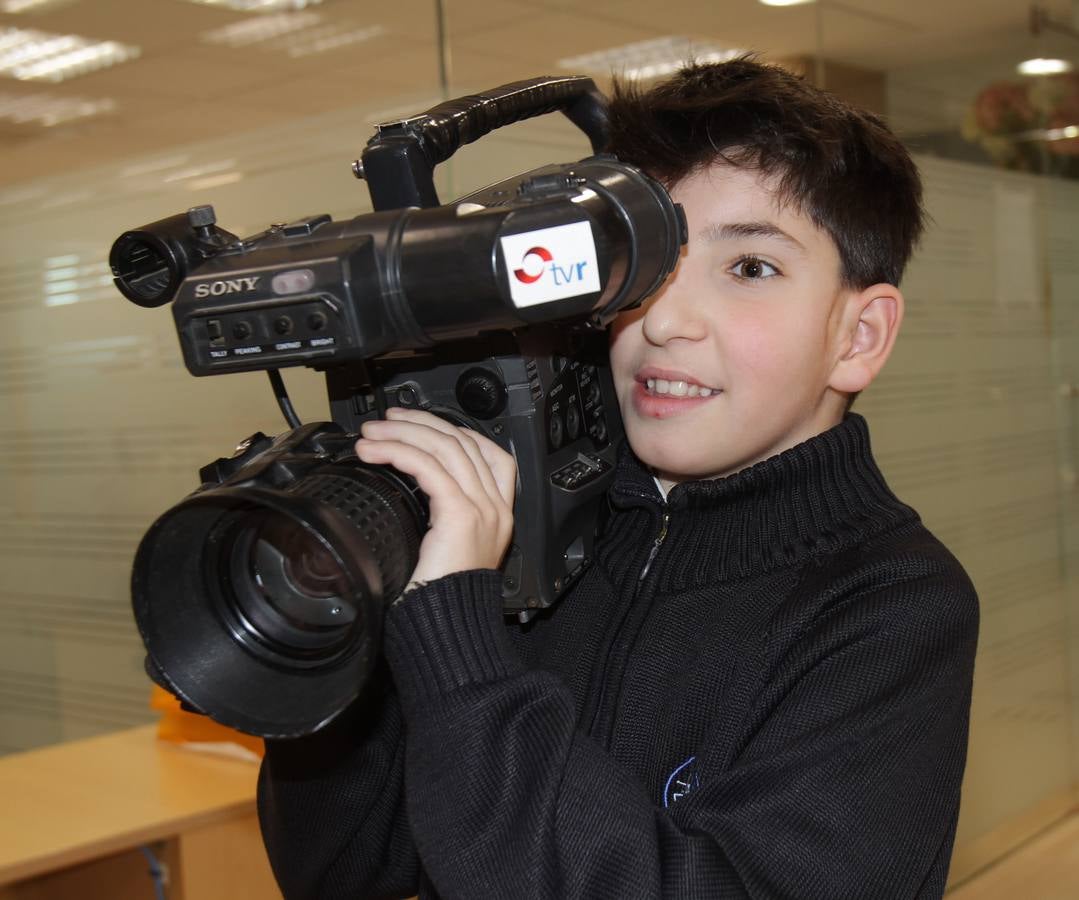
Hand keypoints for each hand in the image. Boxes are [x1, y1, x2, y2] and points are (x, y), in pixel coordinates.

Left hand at [354, 407, 516, 587]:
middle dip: (421, 423)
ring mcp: (483, 510)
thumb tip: (408, 497)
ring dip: (404, 432)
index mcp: (497, 515)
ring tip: (372, 432)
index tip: (419, 424)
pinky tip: (376, 451)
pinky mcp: (462, 515)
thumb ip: (439, 521)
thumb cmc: (441, 601)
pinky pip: (429, 468)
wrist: (448, 630)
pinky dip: (398, 452)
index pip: (490, 453)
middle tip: (386, 420)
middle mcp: (496, 508)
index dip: (455, 430)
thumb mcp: (444, 553)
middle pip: (463, 442)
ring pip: (445, 448)